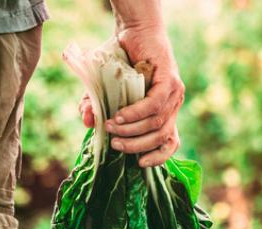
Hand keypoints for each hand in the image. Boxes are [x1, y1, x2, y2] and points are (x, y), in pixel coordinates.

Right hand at [107, 25, 183, 166]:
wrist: (133, 30)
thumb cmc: (121, 60)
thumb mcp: (105, 88)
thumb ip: (97, 106)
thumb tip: (87, 121)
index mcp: (164, 112)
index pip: (170, 143)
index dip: (158, 157)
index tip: (140, 164)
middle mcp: (173, 105)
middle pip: (162, 137)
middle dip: (137, 146)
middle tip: (115, 144)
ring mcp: (174, 93)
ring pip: (158, 122)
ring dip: (133, 130)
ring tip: (112, 128)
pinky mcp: (170, 80)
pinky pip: (155, 104)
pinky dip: (137, 113)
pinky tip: (120, 115)